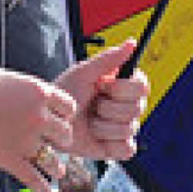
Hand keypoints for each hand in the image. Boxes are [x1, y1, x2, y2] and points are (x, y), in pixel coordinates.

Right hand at [0, 65, 79, 191]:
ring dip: (57, 167)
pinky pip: (32, 177)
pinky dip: (41, 186)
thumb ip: (28, 93)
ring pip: (53, 160)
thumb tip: (36, 101)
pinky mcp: (10, 159)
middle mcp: (38, 117)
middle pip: (65, 134)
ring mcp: (25, 140)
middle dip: (62, 140)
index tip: (62, 120)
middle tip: (58, 144)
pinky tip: (46, 190)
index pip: (69, 107)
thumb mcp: (10, 80)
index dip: (66, 115)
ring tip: (59, 171)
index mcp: (39, 94)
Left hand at [54, 40, 146, 163]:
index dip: (122, 89)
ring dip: (102, 126)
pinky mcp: (118, 147)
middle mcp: (129, 106)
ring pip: (128, 129)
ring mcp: (124, 127)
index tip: (103, 87)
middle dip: (107, 109)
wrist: (50, 123)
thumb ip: (109, 58)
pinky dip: (110, 144)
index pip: (142, 87)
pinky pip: (127, 149)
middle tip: (92, 106)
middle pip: (136, 109)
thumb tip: (132, 42)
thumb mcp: (83, 73)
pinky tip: (96, 137)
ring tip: (89, 122)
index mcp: (124, 85)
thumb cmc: (65, 94)